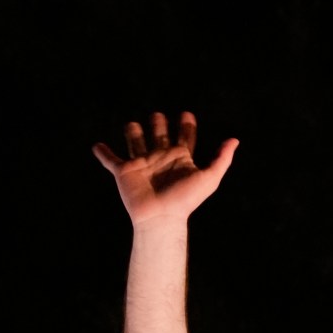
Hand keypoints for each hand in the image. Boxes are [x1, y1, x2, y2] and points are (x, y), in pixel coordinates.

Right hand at [92, 110, 237, 226]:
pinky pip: (111, 160)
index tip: (187, 114)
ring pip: (135, 142)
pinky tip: (97, 146)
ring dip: (133, 132)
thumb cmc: (185, 200)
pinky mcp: (124, 172)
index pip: (184, 136)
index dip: (187, 125)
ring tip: (132, 125)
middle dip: (158, 124)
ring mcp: (141, 164)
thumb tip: (235, 140)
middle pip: (158, 135)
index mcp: (180, 158)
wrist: (161, 218)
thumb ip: (221, 159)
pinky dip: (103, 153)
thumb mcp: (210, 178)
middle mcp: (160, 158)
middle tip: (158, 115)